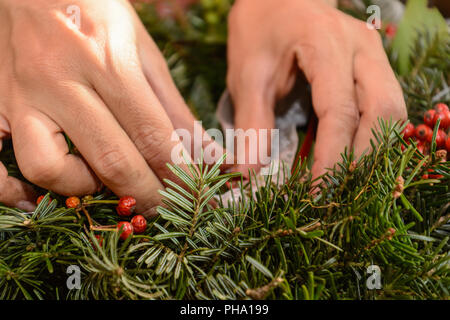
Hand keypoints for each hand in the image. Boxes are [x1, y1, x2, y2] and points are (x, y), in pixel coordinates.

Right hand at [0, 0, 204, 214]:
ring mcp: (19, 95)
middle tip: (161, 207)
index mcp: (108, 61)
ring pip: (47, 168)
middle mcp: (60, 80)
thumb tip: (208, 155)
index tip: (192, 194)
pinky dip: (13, 191)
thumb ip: (174, 109)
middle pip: (110, 159)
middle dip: (146, 194)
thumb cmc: (98, 13)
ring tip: (100, 179)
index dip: (178, 174)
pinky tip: (37, 193)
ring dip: (83, 189)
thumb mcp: (145, 52)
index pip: (152, 135)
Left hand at [227, 0, 406, 179]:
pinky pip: (386, 107)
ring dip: (372, 151)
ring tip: (344, 181)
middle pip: (383, 112)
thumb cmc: (259, 33)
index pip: (339, 111)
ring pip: (393, 111)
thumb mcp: (248, 76)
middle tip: (336, 193)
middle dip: (362, 159)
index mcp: (326, 43)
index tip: (317, 193)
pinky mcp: (375, 65)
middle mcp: (362, 47)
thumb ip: (252, 125)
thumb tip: (248, 175)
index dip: (332, 158)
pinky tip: (352, 157)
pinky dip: (372, 137)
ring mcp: (374, 54)